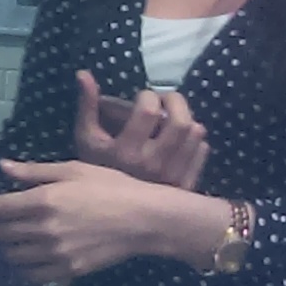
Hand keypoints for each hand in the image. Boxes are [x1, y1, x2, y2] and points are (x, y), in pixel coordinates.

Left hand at [0, 159, 218, 285]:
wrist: (144, 219)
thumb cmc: (111, 187)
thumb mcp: (73, 170)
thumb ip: (33, 172)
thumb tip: (2, 167)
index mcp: (44, 200)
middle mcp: (44, 229)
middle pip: (0, 233)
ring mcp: (55, 253)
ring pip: (12, 256)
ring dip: (6, 246)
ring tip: (12, 237)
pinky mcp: (68, 270)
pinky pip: (32, 275)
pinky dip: (24, 267)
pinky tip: (29, 257)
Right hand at [73, 70, 208, 189]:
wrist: (109, 211)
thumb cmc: (97, 169)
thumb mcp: (86, 138)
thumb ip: (87, 106)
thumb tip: (84, 73)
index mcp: (126, 151)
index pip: (149, 110)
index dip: (148, 95)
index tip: (142, 97)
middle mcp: (152, 164)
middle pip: (181, 121)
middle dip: (175, 101)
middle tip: (165, 100)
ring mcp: (172, 176)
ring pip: (195, 133)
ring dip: (187, 118)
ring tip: (172, 119)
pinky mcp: (185, 184)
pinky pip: (201, 151)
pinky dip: (194, 139)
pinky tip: (180, 139)